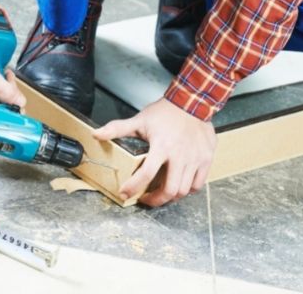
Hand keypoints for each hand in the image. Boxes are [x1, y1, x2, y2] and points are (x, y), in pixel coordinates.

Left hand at [93, 98, 215, 206]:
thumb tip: (96, 134)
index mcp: (161, 146)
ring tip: (161, 192)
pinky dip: (187, 189)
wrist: (193, 101)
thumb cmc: (165, 112)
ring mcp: (195, 159)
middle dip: (155, 200)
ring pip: (184, 190)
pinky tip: (179, 184)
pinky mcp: (206, 159)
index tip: (124, 193)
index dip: (133, 188)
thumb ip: (117, 129)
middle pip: (169, 190)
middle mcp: (180, 155)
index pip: (145, 174)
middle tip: (146, 199)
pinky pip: (198, 184)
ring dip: (171, 196)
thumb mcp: (139, 120)